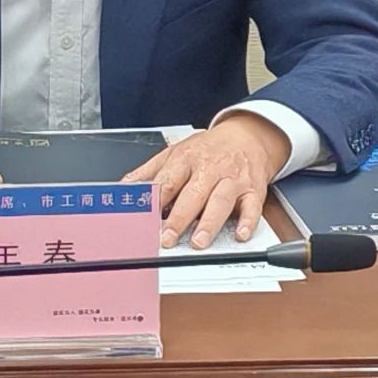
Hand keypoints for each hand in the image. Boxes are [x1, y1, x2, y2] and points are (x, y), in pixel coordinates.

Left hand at [123, 113, 289, 249]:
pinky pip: (252, 207)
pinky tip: (240, 234)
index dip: (155, 202)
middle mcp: (209, 169)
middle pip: (192, 194)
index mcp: (185, 159)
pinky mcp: (253, 190)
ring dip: (209, 223)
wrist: (247, 135)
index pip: (167, 182)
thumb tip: (124, 187)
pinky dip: (248, 222)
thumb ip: (149, 172)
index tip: (144, 220)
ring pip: (220, 201)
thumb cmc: (207, 148)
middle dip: (179, 218)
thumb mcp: (175, 152)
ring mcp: (232, 179)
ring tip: (198, 242)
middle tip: (167, 238)